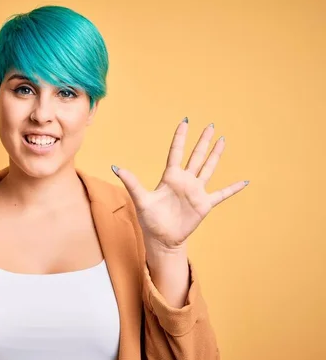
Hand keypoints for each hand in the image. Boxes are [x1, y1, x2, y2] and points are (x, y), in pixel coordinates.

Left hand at [112, 118, 247, 250]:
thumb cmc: (150, 219)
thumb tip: (116, 167)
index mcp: (170, 177)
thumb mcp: (141, 199)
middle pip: (196, 156)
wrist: (162, 238)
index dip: (180, 137)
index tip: (185, 121)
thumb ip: (132, 182)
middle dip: (202, 141)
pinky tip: (244, 181)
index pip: (176, 152)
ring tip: (222, 140)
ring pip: (208, 168)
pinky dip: (233, 188)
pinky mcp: (204, 204)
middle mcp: (185, 181)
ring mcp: (196, 191)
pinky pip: (222, 194)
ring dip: (215, 155)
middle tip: (210, 125)